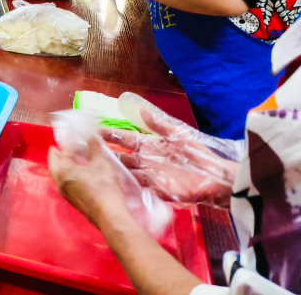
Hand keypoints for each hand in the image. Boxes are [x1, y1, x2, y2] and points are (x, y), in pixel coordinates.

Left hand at [48, 137, 132, 228]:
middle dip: (57, 154)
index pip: (65, 152)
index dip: (71, 142)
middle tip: (58, 146)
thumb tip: (91, 136)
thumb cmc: (104, 187)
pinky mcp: (73, 200)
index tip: (75, 135)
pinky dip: (67, 174)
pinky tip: (77, 173)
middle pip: (54, 164)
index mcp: (63, 171)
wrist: (109, 215)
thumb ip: (94, 148)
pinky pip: (65, 183)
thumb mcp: (101, 163)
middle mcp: (60, 182)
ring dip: (61, 165)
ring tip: (69, 158)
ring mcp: (65, 193)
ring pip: (58, 175)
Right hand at [103, 101, 238, 206]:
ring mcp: (149, 176)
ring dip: (113, 171)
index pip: (124, 139)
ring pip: (125, 172)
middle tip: (85, 153)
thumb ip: (159, 125)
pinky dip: (126, 186)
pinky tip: (112, 186)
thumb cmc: (197, 155)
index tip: (92, 132)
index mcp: (149, 145)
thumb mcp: (178, 135)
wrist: (215, 178)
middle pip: (121, 157)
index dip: (109, 135)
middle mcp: (145, 160)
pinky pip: (137, 188)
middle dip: (105, 155)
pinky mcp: (156, 190)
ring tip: (94, 170)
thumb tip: (142, 110)